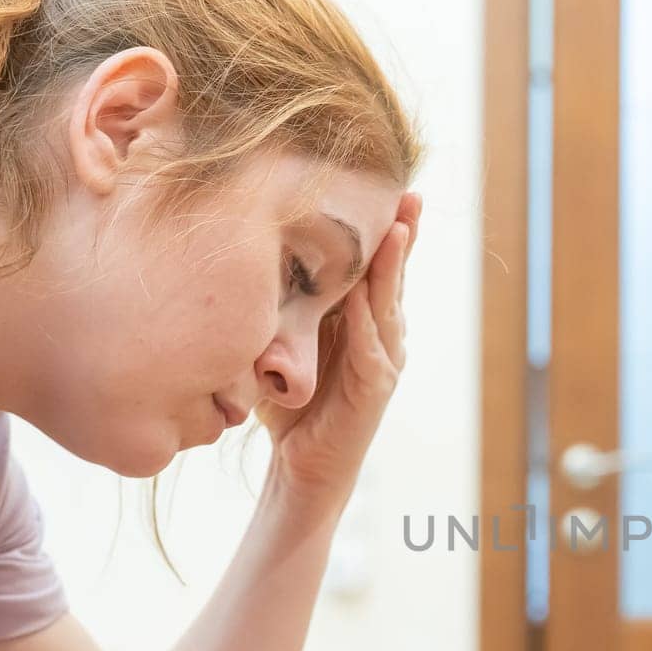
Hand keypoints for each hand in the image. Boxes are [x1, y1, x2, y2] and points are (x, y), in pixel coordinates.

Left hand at [259, 192, 422, 521]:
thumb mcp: (280, 338)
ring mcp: (383, 363)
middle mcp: (381, 335)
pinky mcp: (374, 393)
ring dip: (393, 270)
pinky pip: (373, 353)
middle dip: (402, 234)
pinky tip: (366, 299)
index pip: (376, 265)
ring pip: (390, 307)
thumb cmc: (288, 401)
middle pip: (393, 276)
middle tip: (409, 194)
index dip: (384, 227)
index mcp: (362, 318)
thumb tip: (243, 248)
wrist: (300, 467)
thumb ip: (279, 303)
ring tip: (396, 232)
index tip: (389, 183)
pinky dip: (368, 326)